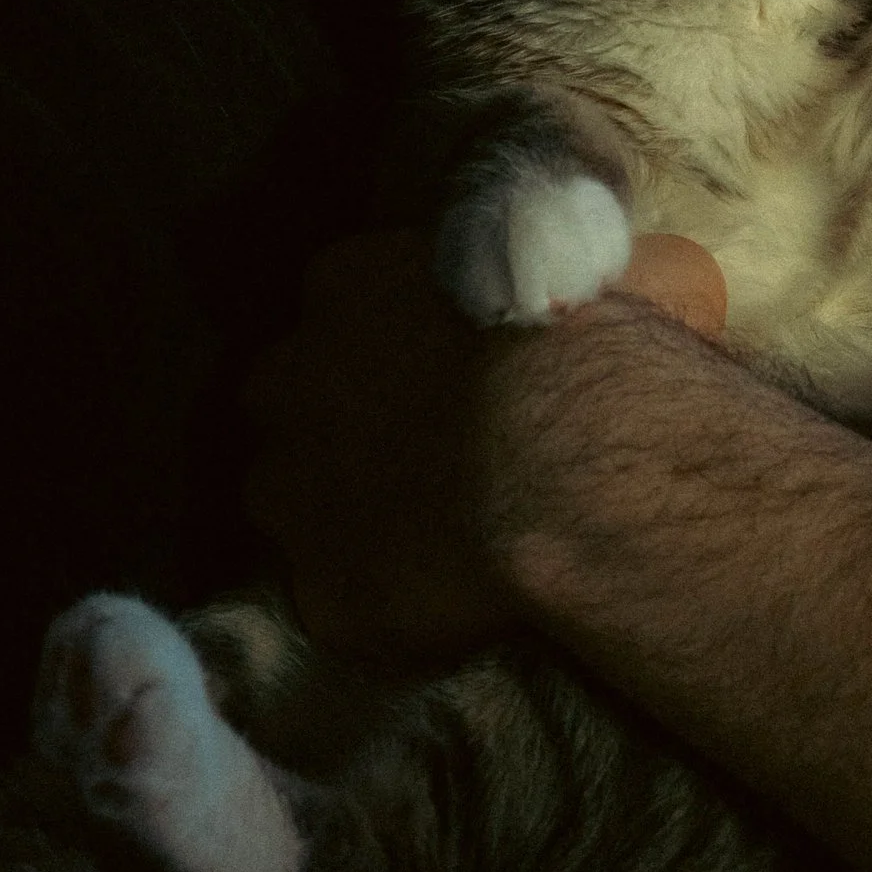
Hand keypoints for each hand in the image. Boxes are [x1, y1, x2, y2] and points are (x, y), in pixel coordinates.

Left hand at [245, 230, 725, 672]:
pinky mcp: (325, 592)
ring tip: (438, 541)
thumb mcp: (547, 262)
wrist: (578, 459)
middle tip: (431, 459)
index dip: (387, 346)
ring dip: (352, 520)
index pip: (338, 307)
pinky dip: (388, 609)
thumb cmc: (582, 343)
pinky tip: (454, 608)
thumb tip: (543, 291)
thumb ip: (507, 277)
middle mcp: (290, 380)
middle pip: (290, 403)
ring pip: (296, 508)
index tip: (438, 371)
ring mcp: (292, 492)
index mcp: (346, 284)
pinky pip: (347, 602)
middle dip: (340, 429)